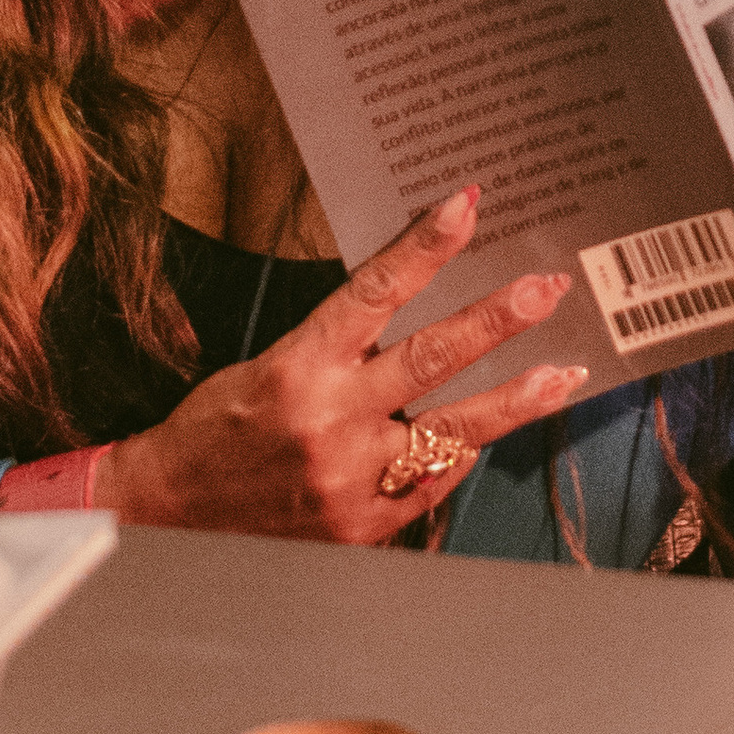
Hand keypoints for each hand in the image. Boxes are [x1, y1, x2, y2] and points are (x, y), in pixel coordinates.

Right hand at [104, 186, 587, 541]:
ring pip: (452, 432)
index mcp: (298, 366)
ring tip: (564, 374)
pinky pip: (431, 487)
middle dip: (498, 319)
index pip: (375, 291)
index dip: (425, 246)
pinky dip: (458, 458)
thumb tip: (411, 309)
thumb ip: (340, 346)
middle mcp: (330, 420)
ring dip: (513, 401)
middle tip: (547, 287)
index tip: (466, 205)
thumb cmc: (216, 429)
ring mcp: (351, 480)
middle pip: (432, 358)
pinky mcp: (363, 528)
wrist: (169, 515)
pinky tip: (486, 438)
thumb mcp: (267, 364)